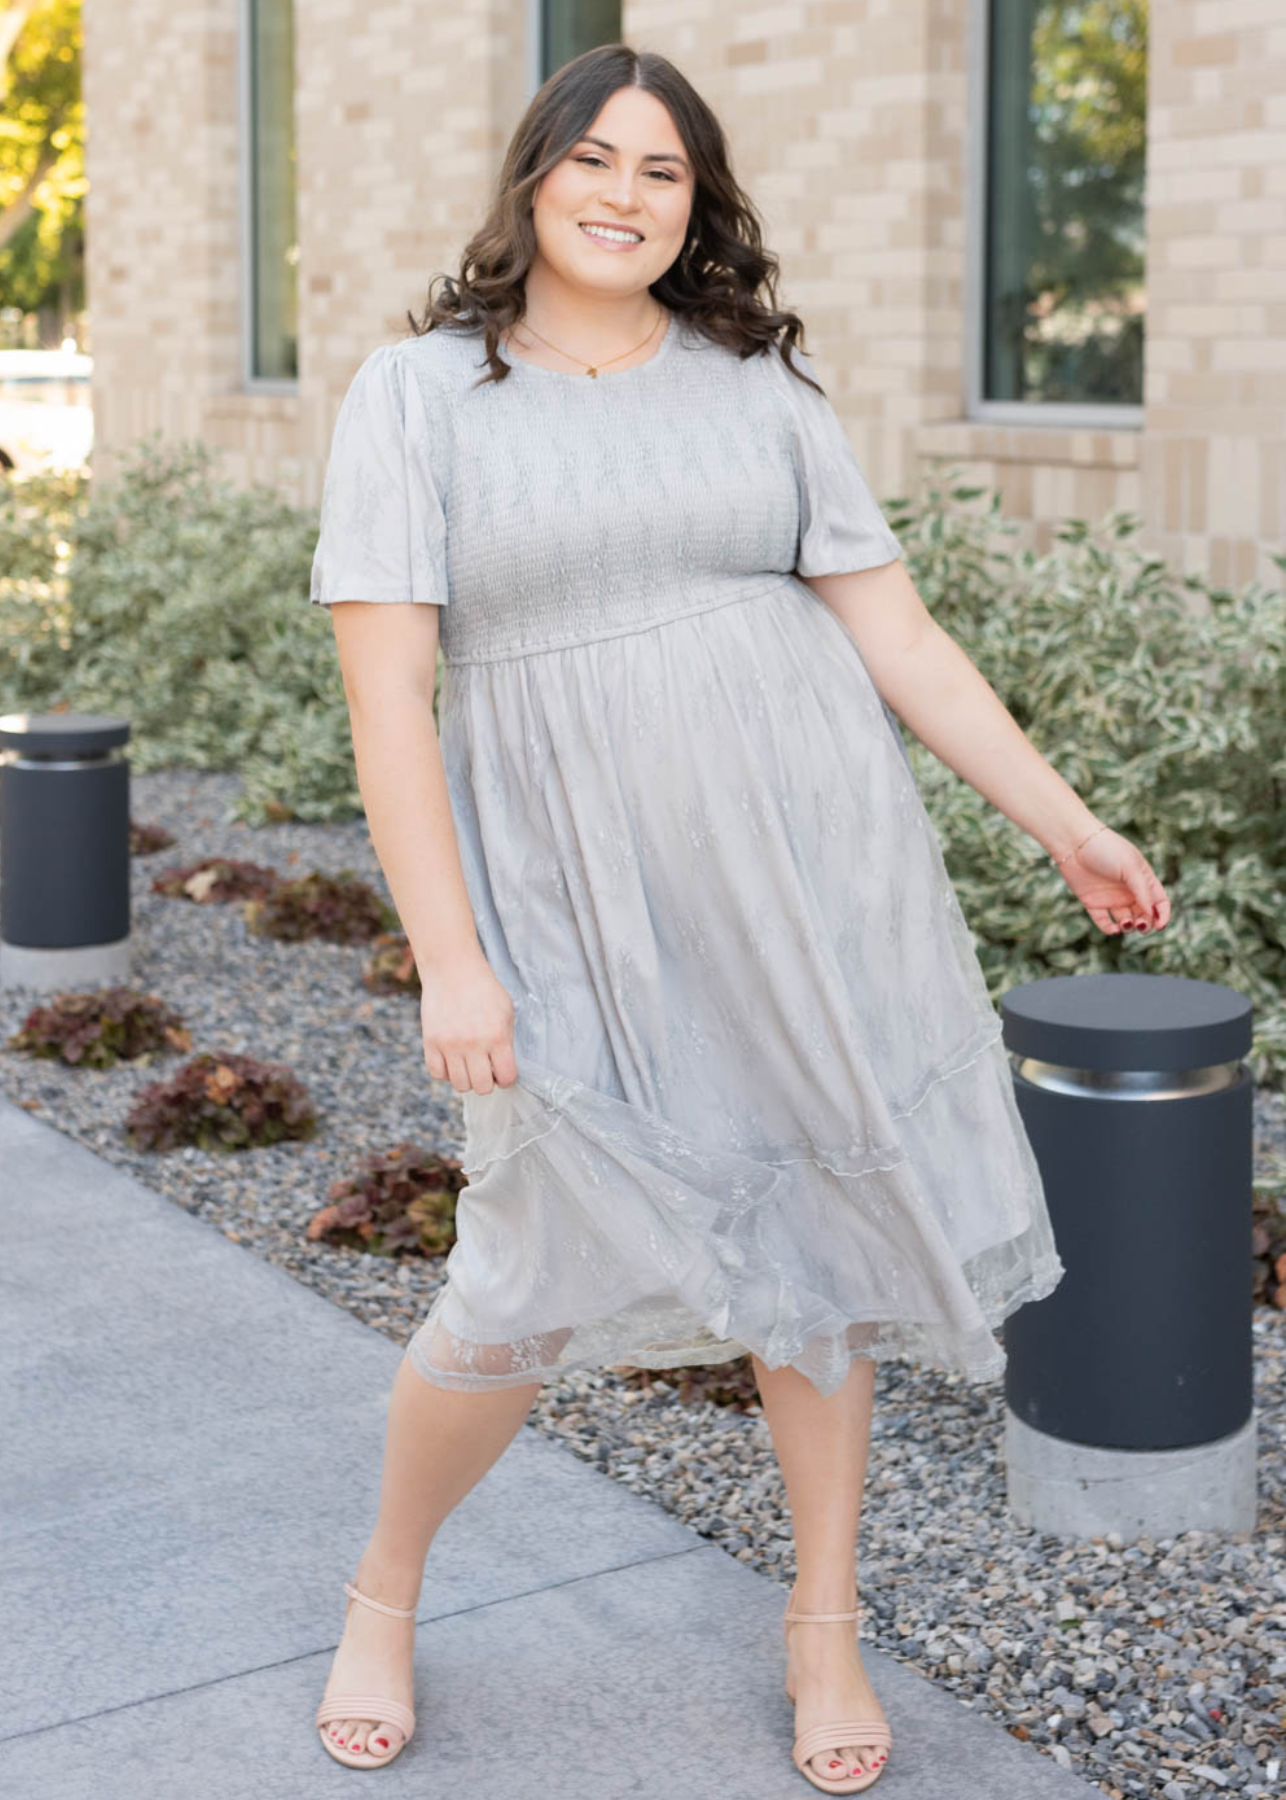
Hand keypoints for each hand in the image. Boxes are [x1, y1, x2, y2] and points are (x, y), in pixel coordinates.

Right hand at [419, 954, 517, 1093]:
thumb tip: (503, 1066)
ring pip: (460, 1085)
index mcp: (497, 1036)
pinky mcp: (431, 1042)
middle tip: (485, 1069)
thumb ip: (506, 1040)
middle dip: (487, 1082)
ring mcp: (450, 1045)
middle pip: (482, 1087)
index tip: (503, 1072)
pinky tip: (451, 1060)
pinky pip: (437, 1073)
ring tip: (468, 1064)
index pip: (506, 1077)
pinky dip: (445, 1072)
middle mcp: (474, 1044)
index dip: (507, 1078)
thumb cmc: (483, 989)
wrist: (453, 969)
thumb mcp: (506, 1011)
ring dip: (466, 1079)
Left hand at [1055, 825, 1171, 936]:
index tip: (1160, 925)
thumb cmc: (1106, 849)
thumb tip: (1152, 914)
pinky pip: (1103, 921)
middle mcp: (1129, 890)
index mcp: (1143, 879)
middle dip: (1146, 924)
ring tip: (1125, 923)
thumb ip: (1143, 891)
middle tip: (1140, 924)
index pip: (1159, 901)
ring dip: (1129, 927)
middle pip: (1144, 915)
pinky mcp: (1092, 902)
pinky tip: (1113, 929)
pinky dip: (1109, 929)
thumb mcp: (1130, 867)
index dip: (1163, 915)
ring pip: (1126, 921)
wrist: (1073, 842)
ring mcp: (1111, 897)